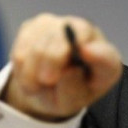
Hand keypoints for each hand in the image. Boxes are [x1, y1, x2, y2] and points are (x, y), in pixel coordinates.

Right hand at [4, 13, 122, 120]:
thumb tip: (70, 72)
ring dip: (32, 70)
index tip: (86, 53)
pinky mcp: (37, 25)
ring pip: (40, 43)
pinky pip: (22, 45)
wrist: (47, 85)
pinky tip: (30, 73)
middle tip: (46, 80)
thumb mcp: (71, 103)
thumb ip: (73, 92)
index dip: (97, 54)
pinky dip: (21, 66)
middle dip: (52, 59)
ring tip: (36, 85)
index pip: (106, 55)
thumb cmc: (66, 92)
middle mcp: (86, 34)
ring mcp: (61, 24)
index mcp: (105, 59)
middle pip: (67, 37)